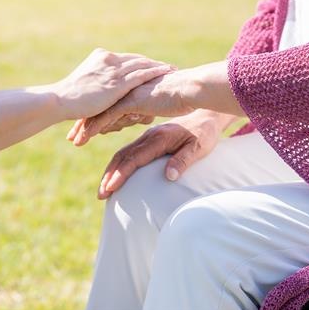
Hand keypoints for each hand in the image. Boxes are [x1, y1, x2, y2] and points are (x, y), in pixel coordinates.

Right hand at [52, 48, 173, 119]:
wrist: (60, 100)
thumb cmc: (68, 98)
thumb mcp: (84, 84)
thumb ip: (96, 82)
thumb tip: (102, 91)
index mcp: (100, 57)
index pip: (126, 59)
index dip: (141, 62)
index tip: (153, 65)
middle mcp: (108, 59)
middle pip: (137, 60)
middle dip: (153, 63)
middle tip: (169, 67)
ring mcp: (113, 70)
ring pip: (142, 65)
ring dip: (159, 67)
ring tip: (173, 69)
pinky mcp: (117, 83)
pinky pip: (141, 75)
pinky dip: (155, 72)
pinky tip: (166, 73)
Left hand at [68, 61, 243, 145]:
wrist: (191, 89)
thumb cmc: (181, 98)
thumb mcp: (158, 105)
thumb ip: (146, 108)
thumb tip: (141, 113)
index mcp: (130, 91)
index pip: (107, 103)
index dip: (94, 115)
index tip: (82, 127)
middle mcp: (125, 91)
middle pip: (98, 107)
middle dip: (83, 122)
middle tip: (71, 136)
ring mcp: (126, 95)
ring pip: (99, 112)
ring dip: (85, 127)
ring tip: (74, 141)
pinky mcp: (130, 100)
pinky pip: (107, 116)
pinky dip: (94, 127)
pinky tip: (85, 137)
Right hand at [95, 110, 235, 198]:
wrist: (207, 115)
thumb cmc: (205, 134)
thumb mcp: (199, 147)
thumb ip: (183, 160)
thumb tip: (169, 177)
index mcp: (159, 138)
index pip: (134, 158)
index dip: (121, 174)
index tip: (110, 188)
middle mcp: (149, 136)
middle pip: (123, 156)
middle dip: (110, 175)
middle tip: (101, 195)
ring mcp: (148, 136)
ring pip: (123, 153)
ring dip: (111, 170)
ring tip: (104, 188)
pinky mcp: (149, 138)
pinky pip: (129, 151)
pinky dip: (118, 163)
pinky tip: (115, 174)